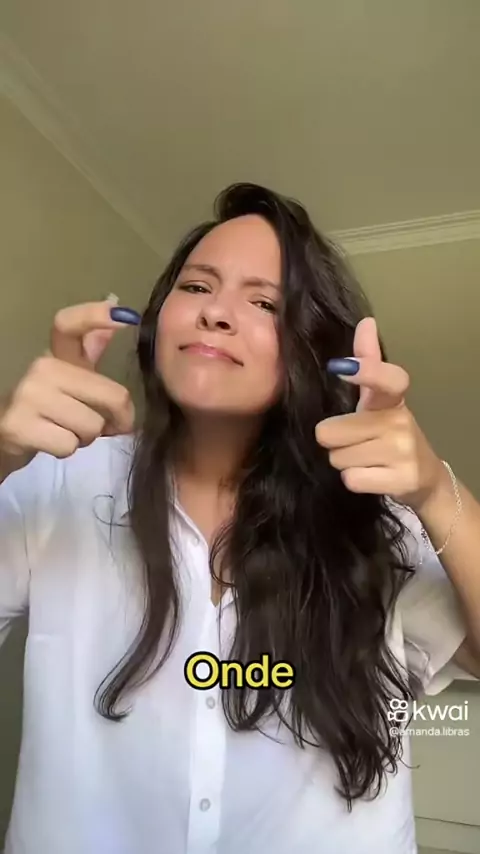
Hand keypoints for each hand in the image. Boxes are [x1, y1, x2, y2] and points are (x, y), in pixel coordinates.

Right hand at [0, 300, 137, 473]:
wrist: (1, 437)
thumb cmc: (46, 410)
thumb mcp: (70, 379)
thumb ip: (91, 350)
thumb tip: (114, 303)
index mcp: (56, 355)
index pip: (70, 325)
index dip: (96, 315)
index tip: (128, 316)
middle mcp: (41, 368)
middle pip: (111, 395)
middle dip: (116, 419)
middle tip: (104, 426)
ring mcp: (28, 395)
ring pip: (92, 425)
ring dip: (87, 438)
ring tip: (68, 432)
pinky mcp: (18, 426)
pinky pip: (69, 444)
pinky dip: (68, 450)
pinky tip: (52, 443)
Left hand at [315, 317, 444, 511]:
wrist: (425, 478)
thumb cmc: (391, 434)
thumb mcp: (380, 400)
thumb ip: (369, 362)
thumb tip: (366, 321)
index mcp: (392, 399)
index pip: (385, 379)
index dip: (365, 371)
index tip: (340, 366)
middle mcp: (400, 422)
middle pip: (331, 432)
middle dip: (335, 442)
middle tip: (355, 442)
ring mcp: (403, 451)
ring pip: (338, 458)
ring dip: (343, 462)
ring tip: (365, 459)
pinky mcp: (401, 479)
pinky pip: (351, 479)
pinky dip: (354, 481)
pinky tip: (370, 476)